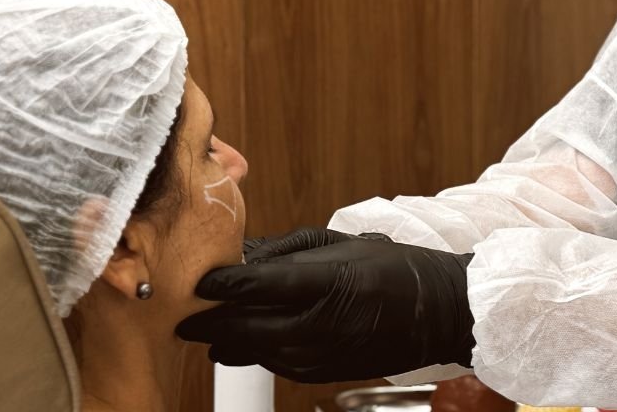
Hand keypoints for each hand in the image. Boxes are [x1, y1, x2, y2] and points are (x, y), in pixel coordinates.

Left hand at [176, 227, 474, 382]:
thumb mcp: (339, 243)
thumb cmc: (390, 270)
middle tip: (184, 312)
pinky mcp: (318, 373)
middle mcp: (321, 324)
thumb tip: (241, 255)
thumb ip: (286, 251)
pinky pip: (272, 363)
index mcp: (327, 283)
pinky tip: (242, 338)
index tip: (199, 280)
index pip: (261, 285)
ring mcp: (320, 354)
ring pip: (254, 350)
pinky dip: (253, 350)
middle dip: (210, 321)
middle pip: (247, 326)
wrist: (432, 312)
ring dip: (226, 339)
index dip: (225, 283)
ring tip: (203, 326)